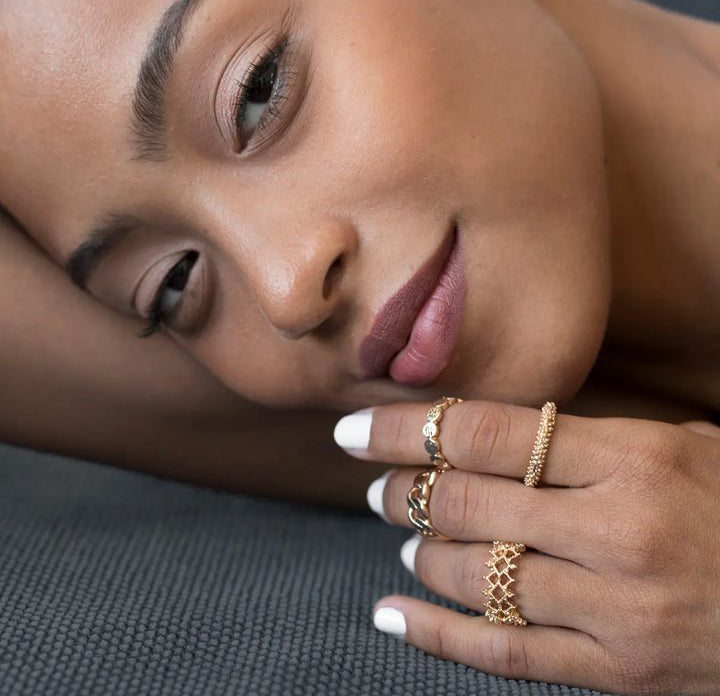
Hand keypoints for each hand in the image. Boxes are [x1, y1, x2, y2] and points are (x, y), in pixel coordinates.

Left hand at [335, 401, 719, 694]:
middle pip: (468, 504)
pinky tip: (392, 616)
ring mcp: (616, 610)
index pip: (487, 434)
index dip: (408, 429)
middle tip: (379, 486)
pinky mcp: (618, 674)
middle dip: (404, 492)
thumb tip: (490, 438)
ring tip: (407, 536)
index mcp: (635, 459)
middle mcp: (618, 532)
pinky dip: (436, 635)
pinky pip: (505, 655)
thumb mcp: (682, 447)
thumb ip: (590, 443)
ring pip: (476, 578)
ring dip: (422, 553)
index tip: (355, 430)